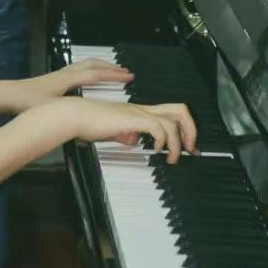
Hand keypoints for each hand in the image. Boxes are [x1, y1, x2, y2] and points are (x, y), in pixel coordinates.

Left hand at [12, 58, 133, 113]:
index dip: (113, 75)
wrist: (5, 94)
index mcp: (67, 80)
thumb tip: (86, 126)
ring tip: (108, 71)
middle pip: (91, 65)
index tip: (128, 76)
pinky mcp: (50, 80)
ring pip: (82, 65)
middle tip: (123, 71)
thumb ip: (68, 116)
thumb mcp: (49, 109)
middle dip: (109, 67)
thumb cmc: (25, 101)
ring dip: (97, 66)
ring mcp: (57, 76)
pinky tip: (84, 80)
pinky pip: (73, 71)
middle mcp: (64, 74)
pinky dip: (84, 71)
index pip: (95, 74)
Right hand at [73, 98, 196, 164]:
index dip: (183, 129)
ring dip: (177, 142)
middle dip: (191, 130)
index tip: (185, 146)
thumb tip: (133, 140)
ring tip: (172, 157)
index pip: (170, 113)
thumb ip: (125, 133)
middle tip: (190, 148)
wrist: (76, 114)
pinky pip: (158, 126)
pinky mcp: (133, 118)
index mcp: (139, 111)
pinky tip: (157, 149)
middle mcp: (142, 109)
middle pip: (180, 110)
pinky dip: (163, 140)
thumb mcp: (112, 130)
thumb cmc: (89, 121)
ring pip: (173, 120)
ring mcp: (139, 112)